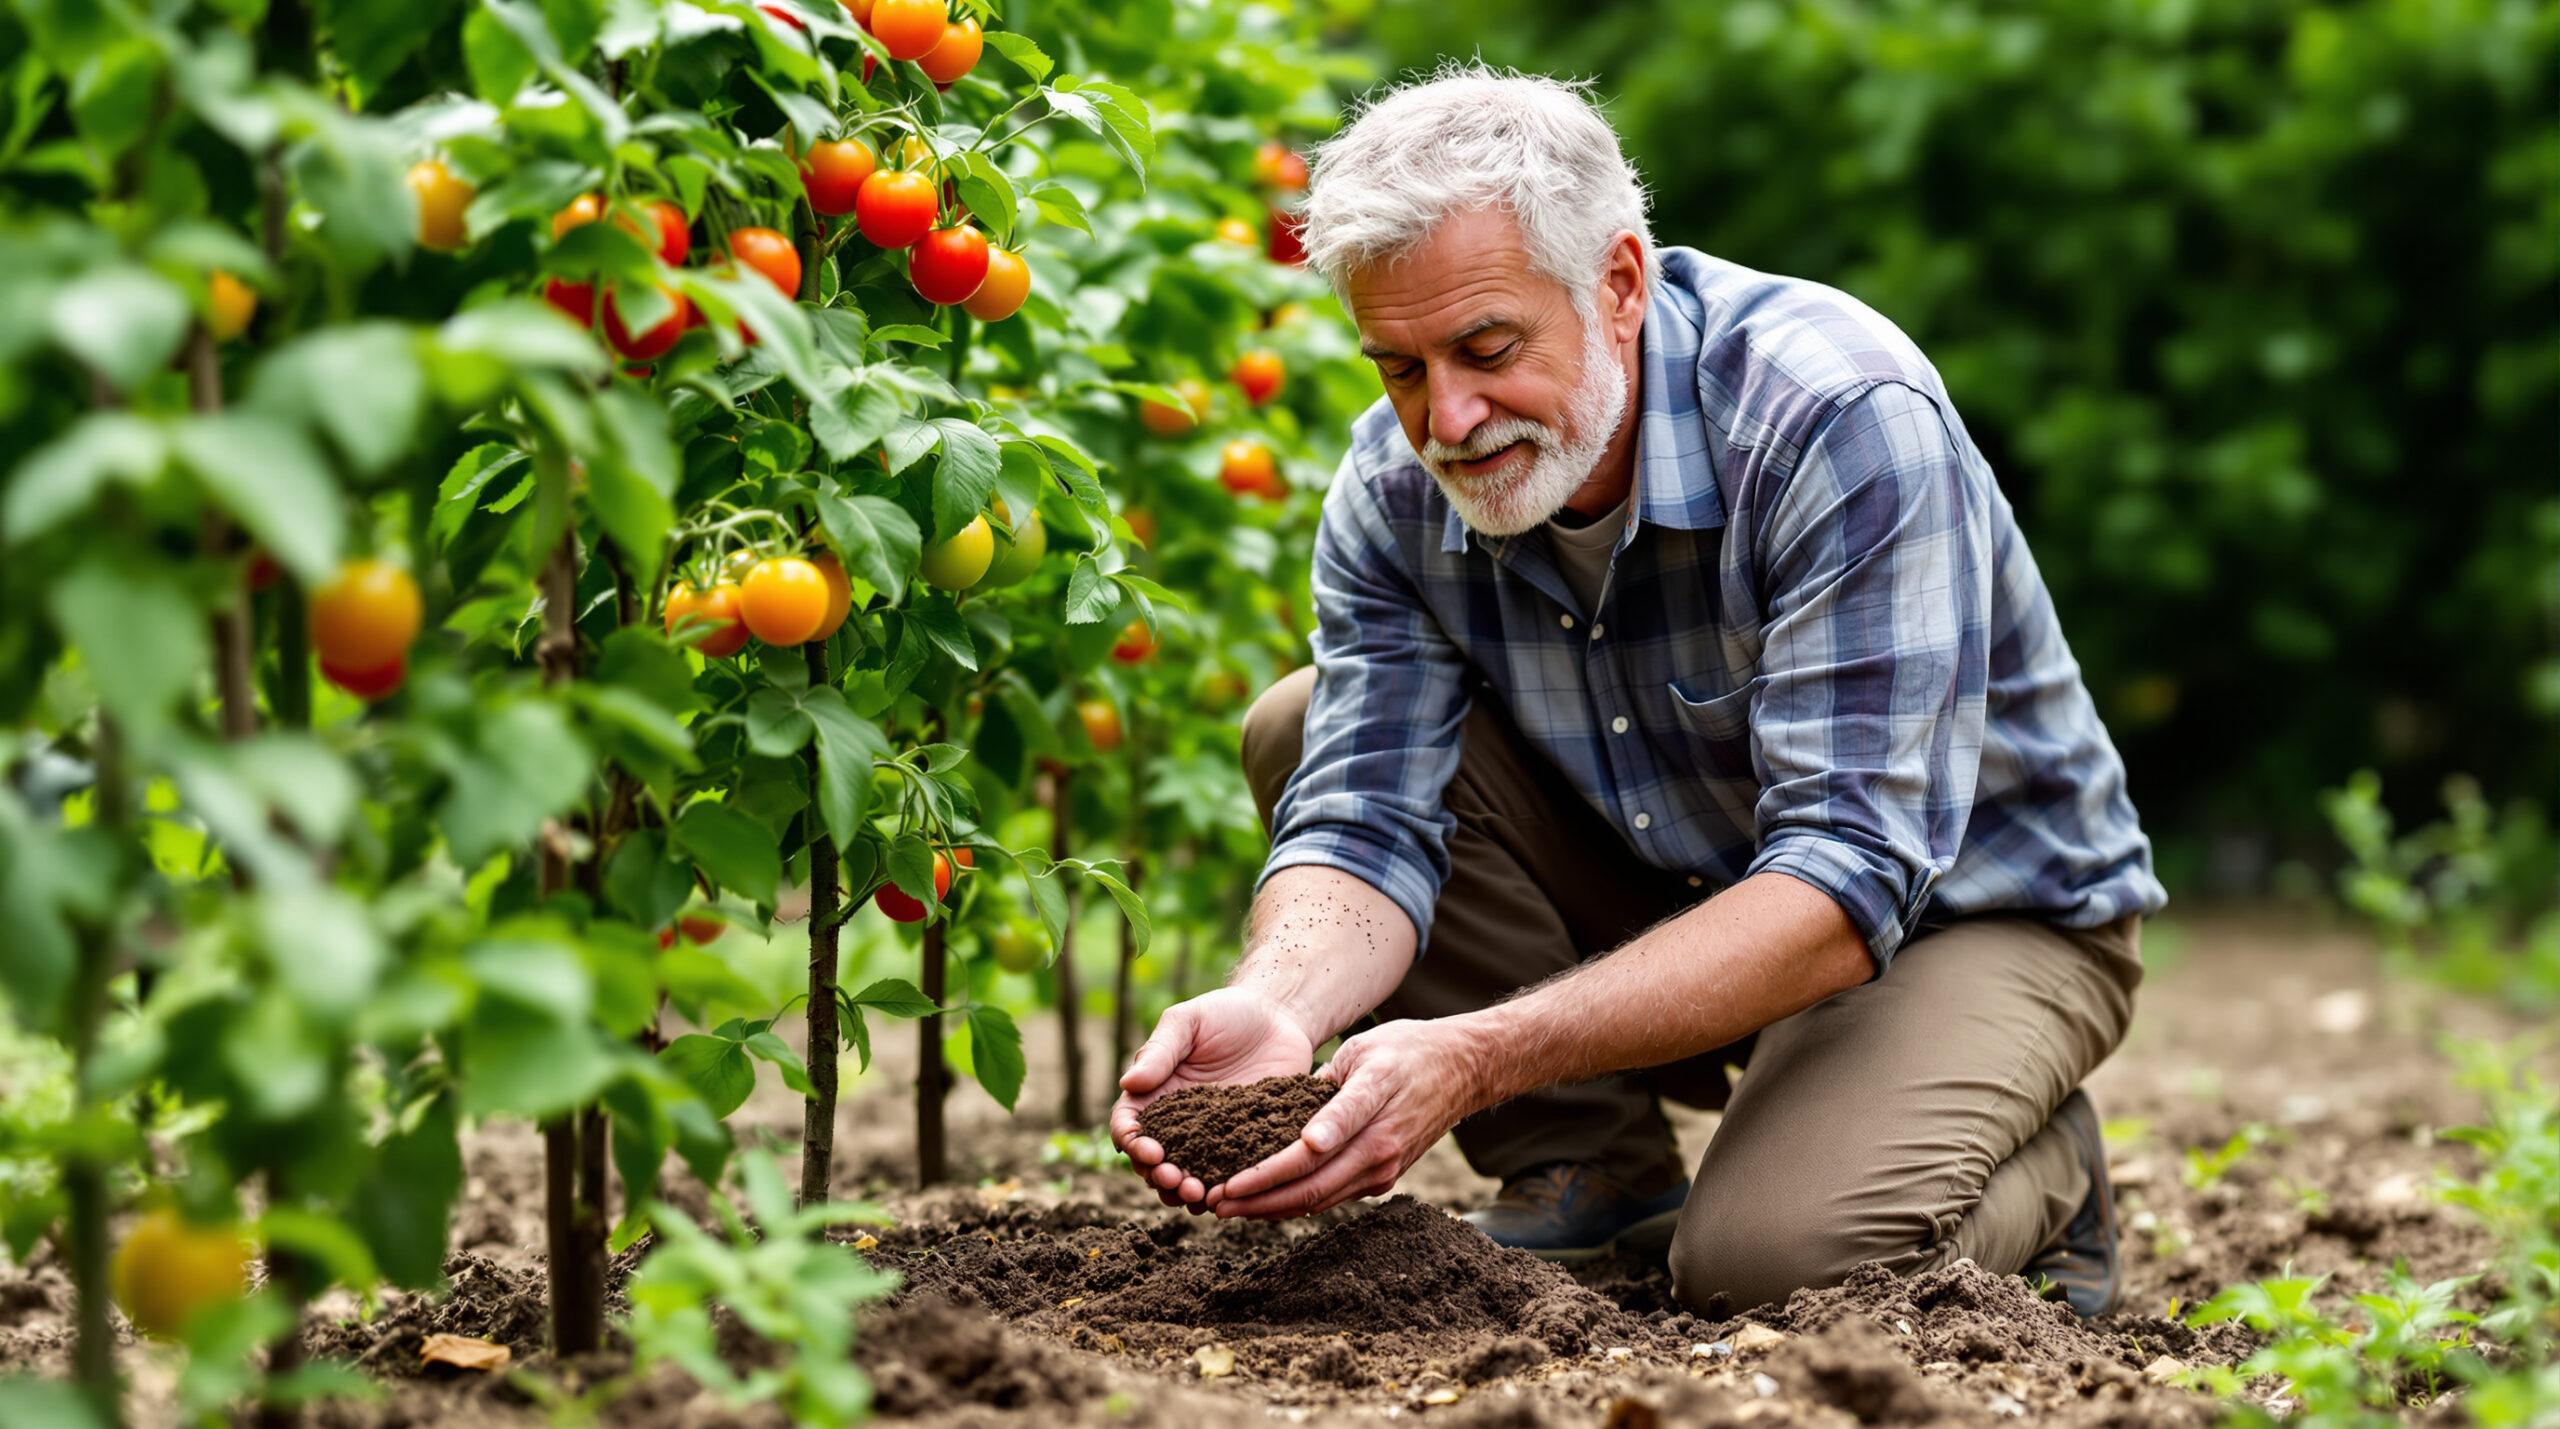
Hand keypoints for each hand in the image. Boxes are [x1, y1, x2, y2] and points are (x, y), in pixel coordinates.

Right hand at [1110, 987, 1319, 1210]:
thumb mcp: (1188, 1022)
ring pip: (1185, 1178)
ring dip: (1185, 1194)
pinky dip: (1224, 1192)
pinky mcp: (1243, 1146)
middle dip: (1159, 1177)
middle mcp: (1176, 1123)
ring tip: (1200, 1196)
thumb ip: (1160, 1051)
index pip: (1128, 1126)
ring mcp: (1209, 1139)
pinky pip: (1227, 1176)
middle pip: (1152, 1163)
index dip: (1133, 1144)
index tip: (1151, 1151)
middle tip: (1178, 1180)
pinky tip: (1231, 1195)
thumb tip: (1128, 1083)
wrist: (1278, 1019)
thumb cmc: (1226, 1013)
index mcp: (1153, 1094)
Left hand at [1209, 1016, 1483, 1220]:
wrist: (1462, 1069)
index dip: (1267, 1174)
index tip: (1231, 1184)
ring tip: (1230, 1208)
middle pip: (1311, 1189)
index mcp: (1369, 1112)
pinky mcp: (1385, 1178)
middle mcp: (1379, 1151)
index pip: (1310, 1154)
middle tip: (1215, 1203)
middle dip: (1258, 1202)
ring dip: (1273, 1209)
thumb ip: (1324, 1088)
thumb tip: (1286, 1121)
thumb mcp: (1362, 1052)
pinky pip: (1335, 1196)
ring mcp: (1384, 1169)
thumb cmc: (1406, 1050)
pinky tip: (1266, 1200)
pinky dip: (1297, 1202)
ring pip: (1321, 1201)